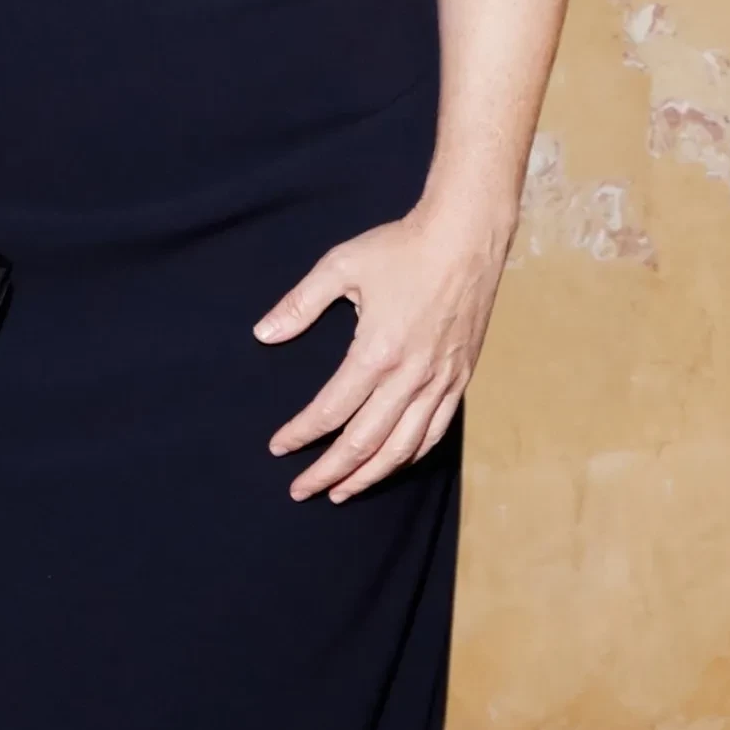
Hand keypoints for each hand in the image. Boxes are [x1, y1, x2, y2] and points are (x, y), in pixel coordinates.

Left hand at [255, 206, 507, 501]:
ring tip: (342, 492)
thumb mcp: (341, 266)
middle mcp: (409, 376)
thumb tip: (263, 334)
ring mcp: (439, 381)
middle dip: (328, 472)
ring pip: (401, 448)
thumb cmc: (402, 248)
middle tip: (302, 490)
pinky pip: (435, 431)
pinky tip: (392, 465)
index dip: (301, 434)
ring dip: (369, 476)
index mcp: (376, 353)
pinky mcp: (459, 378)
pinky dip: (410, 456)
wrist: (465, 237)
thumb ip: (299, 304)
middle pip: (363, 443)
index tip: (279, 447)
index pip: (330, 411)